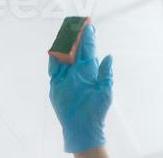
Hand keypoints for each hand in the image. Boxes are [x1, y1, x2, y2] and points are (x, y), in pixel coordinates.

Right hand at [48, 23, 113, 153]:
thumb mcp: (105, 92)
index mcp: (89, 71)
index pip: (88, 50)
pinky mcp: (56, 84)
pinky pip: (53, 69)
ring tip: (63, 34)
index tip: (88, 27)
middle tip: (74, 25)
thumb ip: (106, 75)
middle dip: (74, 37)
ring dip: (62, 45)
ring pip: (62, 56)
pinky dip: (53, 61)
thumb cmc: (97, 111)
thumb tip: (109, 57)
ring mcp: (66, 77)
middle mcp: (77, 71)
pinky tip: (54, 52)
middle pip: (74, 49)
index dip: (88, 38)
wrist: (83, 127)